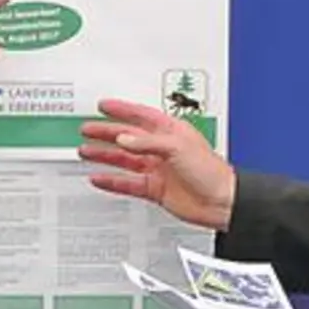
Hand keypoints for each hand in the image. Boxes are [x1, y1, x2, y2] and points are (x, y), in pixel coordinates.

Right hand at [77, 98, 236, 230]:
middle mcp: (162, 149)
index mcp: (171, 132)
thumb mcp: (178, 147)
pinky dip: (112, 181)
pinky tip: (99, 178)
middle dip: (106, 132)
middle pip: (128, 137)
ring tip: (86, 151)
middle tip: (87, 129)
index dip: (122, 110)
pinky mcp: (155, 188)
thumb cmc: (211, 171)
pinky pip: (128, 182)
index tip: (104, 106)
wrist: (221, 202)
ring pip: (125, 159)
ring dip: (105, 155)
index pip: (141, 116)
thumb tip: (123, 139)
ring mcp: (158, 169)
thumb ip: (148, 143)